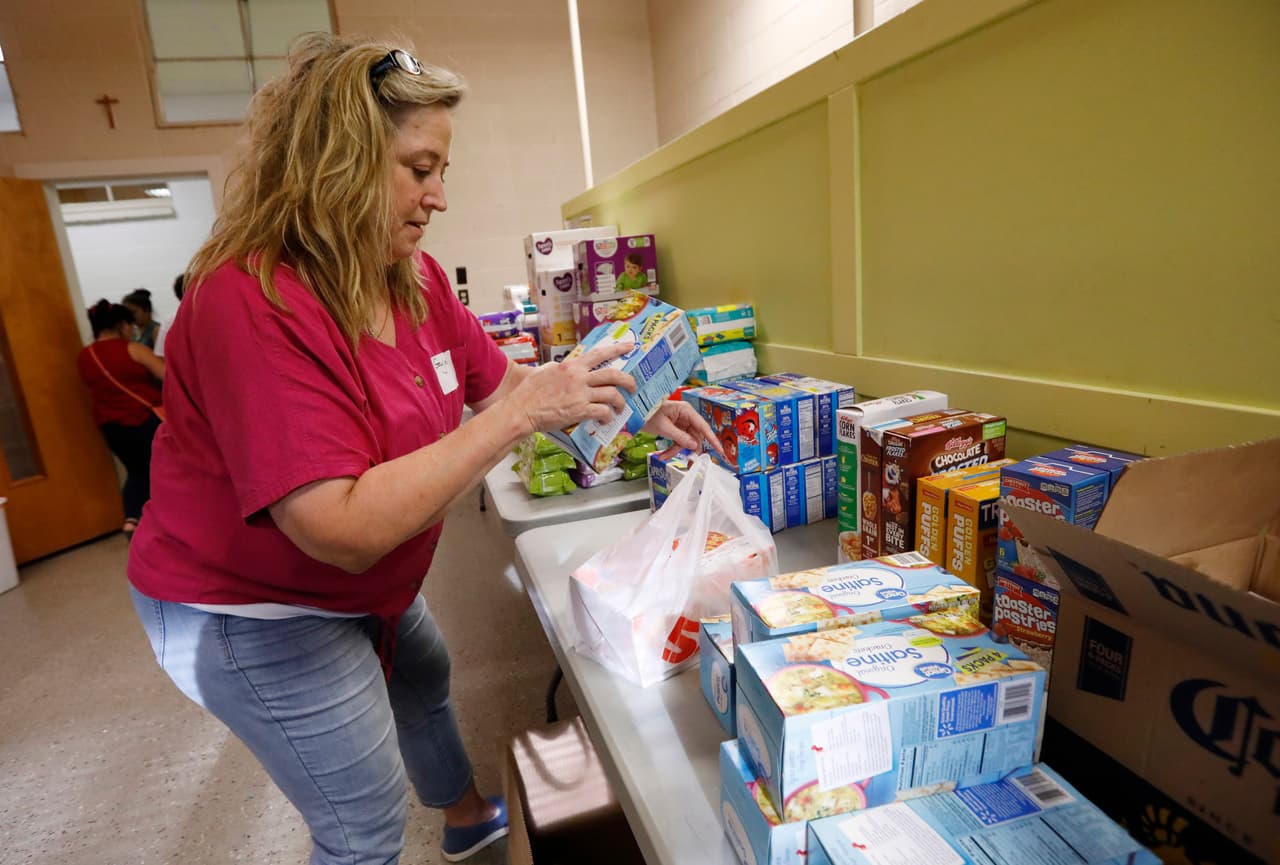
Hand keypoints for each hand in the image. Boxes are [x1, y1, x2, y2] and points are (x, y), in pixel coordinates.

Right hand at [507, 342, 637, 432]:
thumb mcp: (545, 371)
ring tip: (620, 408)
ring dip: (620, 402)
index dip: (617, 349)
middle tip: (633, 387)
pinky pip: (603, 411)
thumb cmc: (529, 392)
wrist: (521, 410)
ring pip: (612, 394)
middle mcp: (579, 377)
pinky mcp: (580, 410)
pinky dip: (608, 416)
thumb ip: (560, 368)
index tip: (630, 346)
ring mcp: (580, 394)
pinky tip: (605, 419)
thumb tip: (567, 367)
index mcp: (571, 366)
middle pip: (613, 375)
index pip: (599, 354)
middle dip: (628, 381)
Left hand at [641, 400, 725, 457]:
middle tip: (690, 463)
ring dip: (677, 451)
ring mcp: (681, 422)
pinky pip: (678, 441)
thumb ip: (680, 436)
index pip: (702, 426)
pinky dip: (672, 449)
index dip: (712, 439)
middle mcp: (686, 416)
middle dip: (690, 449)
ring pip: (686, 441)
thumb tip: (694, 445)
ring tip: (665, 457)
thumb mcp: (663, 427)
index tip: (719, 450)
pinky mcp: (675, 428)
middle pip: (695, 436)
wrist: (635, 411)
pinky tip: (664, 455)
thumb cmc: (648, 413)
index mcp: (685, 410)